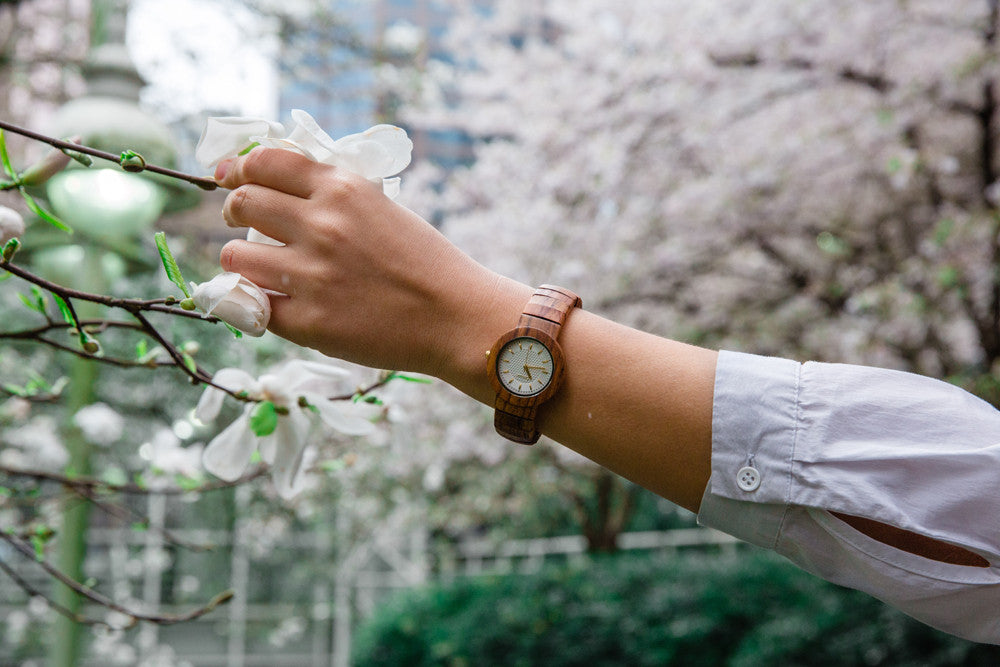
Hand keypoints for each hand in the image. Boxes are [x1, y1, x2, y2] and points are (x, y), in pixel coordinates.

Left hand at [213, 148, 531, 389]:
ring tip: (259, 269)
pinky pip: (254, 307)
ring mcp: (312, 275)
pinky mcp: (309, 321)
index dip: (239, 167)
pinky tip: (272, 303)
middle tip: (239, 222)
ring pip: (236, 256)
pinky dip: (257, 304)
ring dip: (241, 260)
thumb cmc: (427, 264)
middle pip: (242, 201)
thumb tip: (280, 189)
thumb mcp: (383, 208)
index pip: (266, 161)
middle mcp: (322, 225)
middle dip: (233, 209)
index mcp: (343, 189)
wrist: (458, 318)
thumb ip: (335, 197)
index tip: (228, 176)